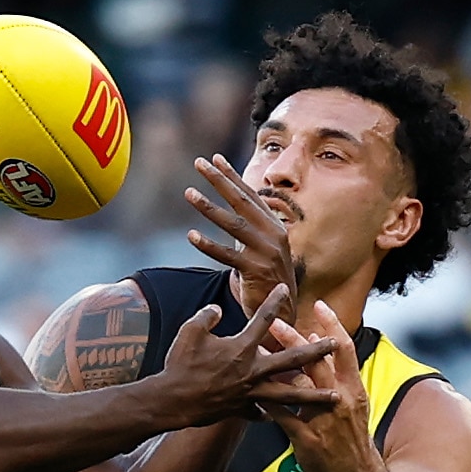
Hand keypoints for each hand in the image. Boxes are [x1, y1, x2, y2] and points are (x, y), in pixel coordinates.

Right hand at [153, 285, 336, 424]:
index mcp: (241, 348)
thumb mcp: (190, 332)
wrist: (171, 401)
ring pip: (289, 394)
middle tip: (335, 345)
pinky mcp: (242, 410)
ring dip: (313, 395)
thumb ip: (207, 317)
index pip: (263, 320)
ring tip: (334, 396)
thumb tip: (216, 310)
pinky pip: (263, 414)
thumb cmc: (179, 365)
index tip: (284, 289)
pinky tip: (282, 416)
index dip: (273, 302)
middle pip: (292, 360)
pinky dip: (272, 414)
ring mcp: (250, 394)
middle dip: (316, 351)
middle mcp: (252, 371)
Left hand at [181, 153, 298, 314]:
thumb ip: (251, 228)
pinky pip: (228, 256)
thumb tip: (234, 207)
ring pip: (233, 224)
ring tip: (189, 193)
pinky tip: (191, 236)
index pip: (250, 194)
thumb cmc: (268, 280)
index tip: (215, 158)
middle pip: (241, 201)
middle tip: (199, 163)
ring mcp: (266, 252)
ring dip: (209, 207)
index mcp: (274, 226)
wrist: (282, 313)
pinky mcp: (256, 271)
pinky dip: (208, 245)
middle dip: (219, 180)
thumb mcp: (263, 249)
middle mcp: (273, 234)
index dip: (232, 176)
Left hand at [260, 302, 384, 471]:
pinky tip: (251, 391)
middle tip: (276, 322)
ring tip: (259, 351)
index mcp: (353, 388)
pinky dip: (267, 402)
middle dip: (295, 340)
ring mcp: (322, 418)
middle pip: (316, 361)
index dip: (332, 325)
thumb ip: (337, 377)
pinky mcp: (306, 437)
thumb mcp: (353, 404)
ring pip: (298, 385)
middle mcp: (340, 399)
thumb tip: (322, 348)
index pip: (345, 349)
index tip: (320, 305)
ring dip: (277, 366)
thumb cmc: (351, 438)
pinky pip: (282, 415)